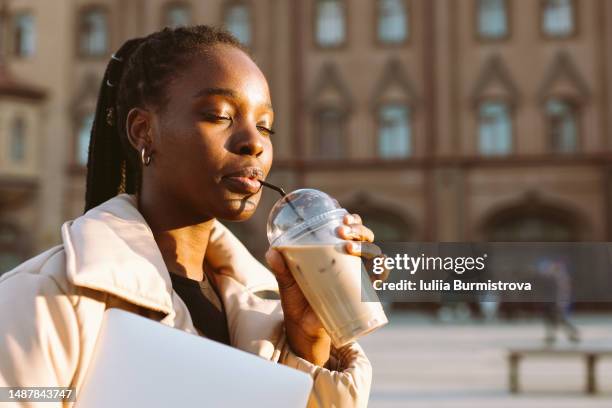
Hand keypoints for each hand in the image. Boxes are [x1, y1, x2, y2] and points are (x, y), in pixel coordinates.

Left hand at [265, 213, 375, 366]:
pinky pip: (380, 278)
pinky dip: (383, 271)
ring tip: (349, 248)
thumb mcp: (287, 282)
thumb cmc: (297, 300)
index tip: (342, 216)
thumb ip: (280, 268)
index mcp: (332, 251)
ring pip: (373, 252)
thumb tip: (272, 252)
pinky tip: (376, 269)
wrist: (304, 329)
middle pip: (364, 236)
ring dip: (367, 246)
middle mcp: (349, 260)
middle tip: (342, 231)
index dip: (351, 219)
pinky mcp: (364, 292)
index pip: (348, 228)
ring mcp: (358, 274)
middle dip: (358, 229)